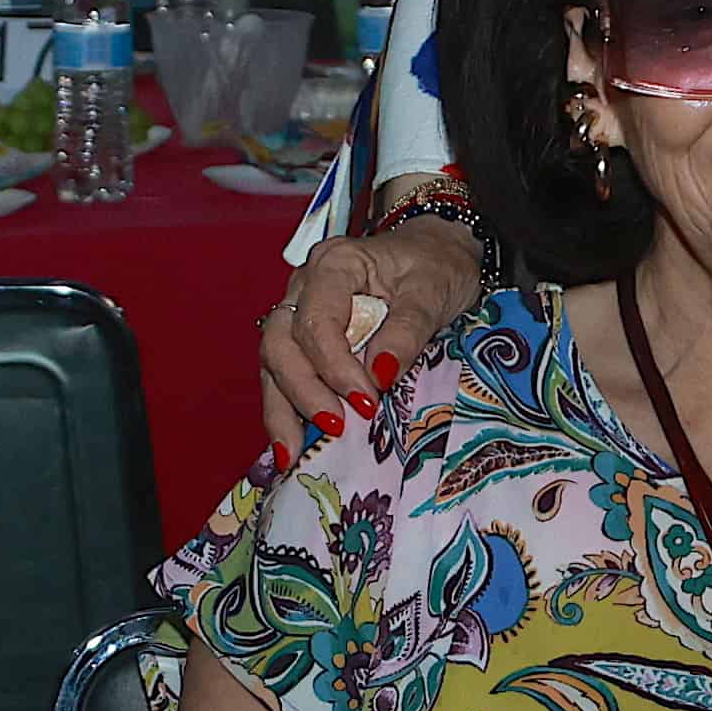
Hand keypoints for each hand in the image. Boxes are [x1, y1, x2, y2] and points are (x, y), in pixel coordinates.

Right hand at [260, 213, 482, 445]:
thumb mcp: (433, 293)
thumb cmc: (435, 267)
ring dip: (283, 409)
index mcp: (335, 265)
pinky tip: (290, 446)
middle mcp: (305, 286)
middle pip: (281, 343)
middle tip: (335, 427)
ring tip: (291, 455)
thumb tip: (380, 374)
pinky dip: (287, 410)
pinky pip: (285, 375)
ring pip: (274, 362)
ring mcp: (299, 311)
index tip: (367, 401)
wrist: (437, 255)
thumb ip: (406, 331)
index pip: (316, 321)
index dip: (335, 366)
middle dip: (302, 392)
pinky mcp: (305, 340)